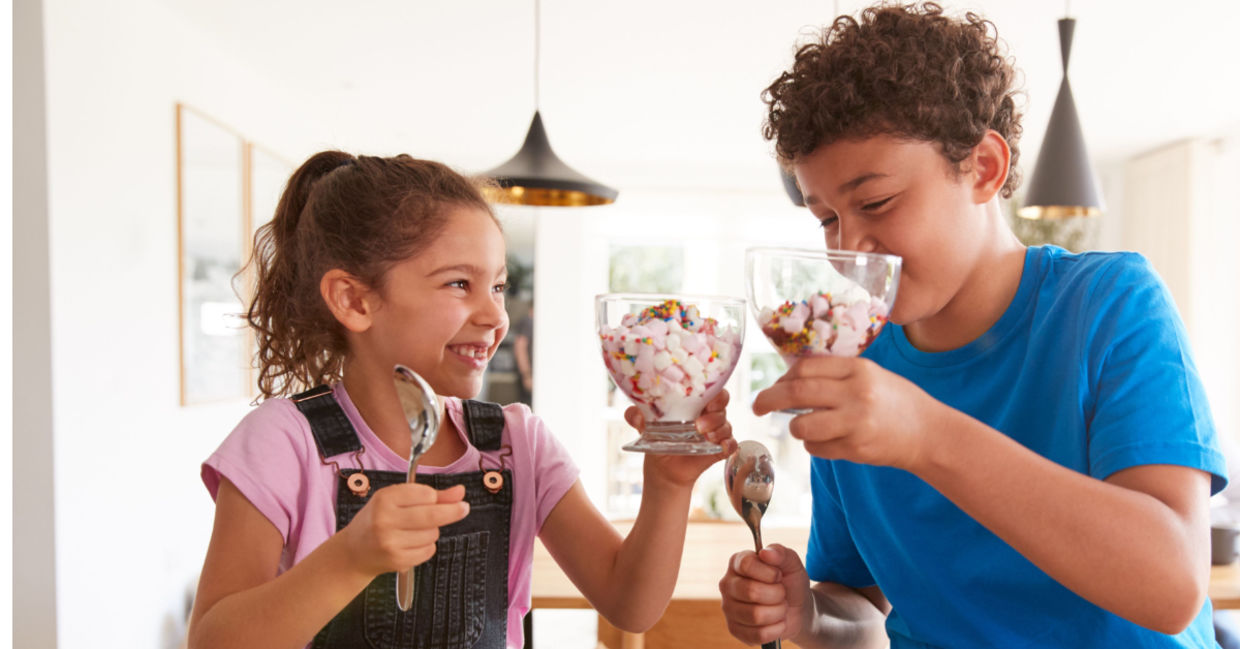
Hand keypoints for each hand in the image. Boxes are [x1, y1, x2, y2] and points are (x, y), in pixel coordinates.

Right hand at [339, 483, 469, 576]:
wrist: (354, 552)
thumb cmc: (378, 520)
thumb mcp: (397, 500)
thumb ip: (431, 496)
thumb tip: (460, 491)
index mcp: (384, 498)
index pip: (425, 494)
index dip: (434, 497)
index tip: (436, 498)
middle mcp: (385, 520)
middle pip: (432, 515)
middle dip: (453, 511)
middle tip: (464, 508)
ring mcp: (391, 542)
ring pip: (432, 534)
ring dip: (431, 532)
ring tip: (413, 531)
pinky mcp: (397, 560)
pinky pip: (428, 551)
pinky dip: (426, 547)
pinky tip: (411, 545)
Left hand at [625, 389, 737, 488]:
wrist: (662, 467)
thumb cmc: (658, 438)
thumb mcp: (646, 426)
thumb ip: (638, 417)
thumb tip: (633, 413)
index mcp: (693, 402)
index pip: (709, 387)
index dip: (710, 389)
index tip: (703, 397)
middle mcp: (708, 413)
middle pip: (722, 402)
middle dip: (715, 410)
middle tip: (699, 423)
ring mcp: (716, 431)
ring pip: (727, 423)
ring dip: (718, 429)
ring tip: (704, 436)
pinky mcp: (720, 449)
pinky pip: (732, 444)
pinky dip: (729, 444)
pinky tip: (721, 446)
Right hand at [719, 544, 811, 645]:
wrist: (798, 608)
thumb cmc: (790, 582)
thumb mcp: (792, 564)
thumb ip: (781, 553)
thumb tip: (765, 553)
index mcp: (737, 563)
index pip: (746, 565)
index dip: (769, 573)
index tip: (778, 575)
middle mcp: (728, 584)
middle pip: (751, 591)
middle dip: (777, 594)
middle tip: (781, 593)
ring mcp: (729, 608)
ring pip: (755, 615)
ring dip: (777, 612)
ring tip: (779, 607)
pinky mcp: (735, 629)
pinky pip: (757, 634)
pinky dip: (775, 629)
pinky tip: (776, 622)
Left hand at [753, 356, 940, 470]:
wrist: (928, 432)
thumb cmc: (894, 400)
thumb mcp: (869, 375)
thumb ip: (835, 374)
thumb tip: (789, 380)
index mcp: (858, 369)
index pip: (805, 368)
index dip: (782, 377)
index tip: (774, 385)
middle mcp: (856, 394)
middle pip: (797, 393)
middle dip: (768, 400)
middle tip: (756, 406)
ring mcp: (856, 424)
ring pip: (802, 426)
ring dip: (796, 428)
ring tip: (805, 427)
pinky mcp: (856, 449)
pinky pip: (817, 448)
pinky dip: (814, 445)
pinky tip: (830, 440)